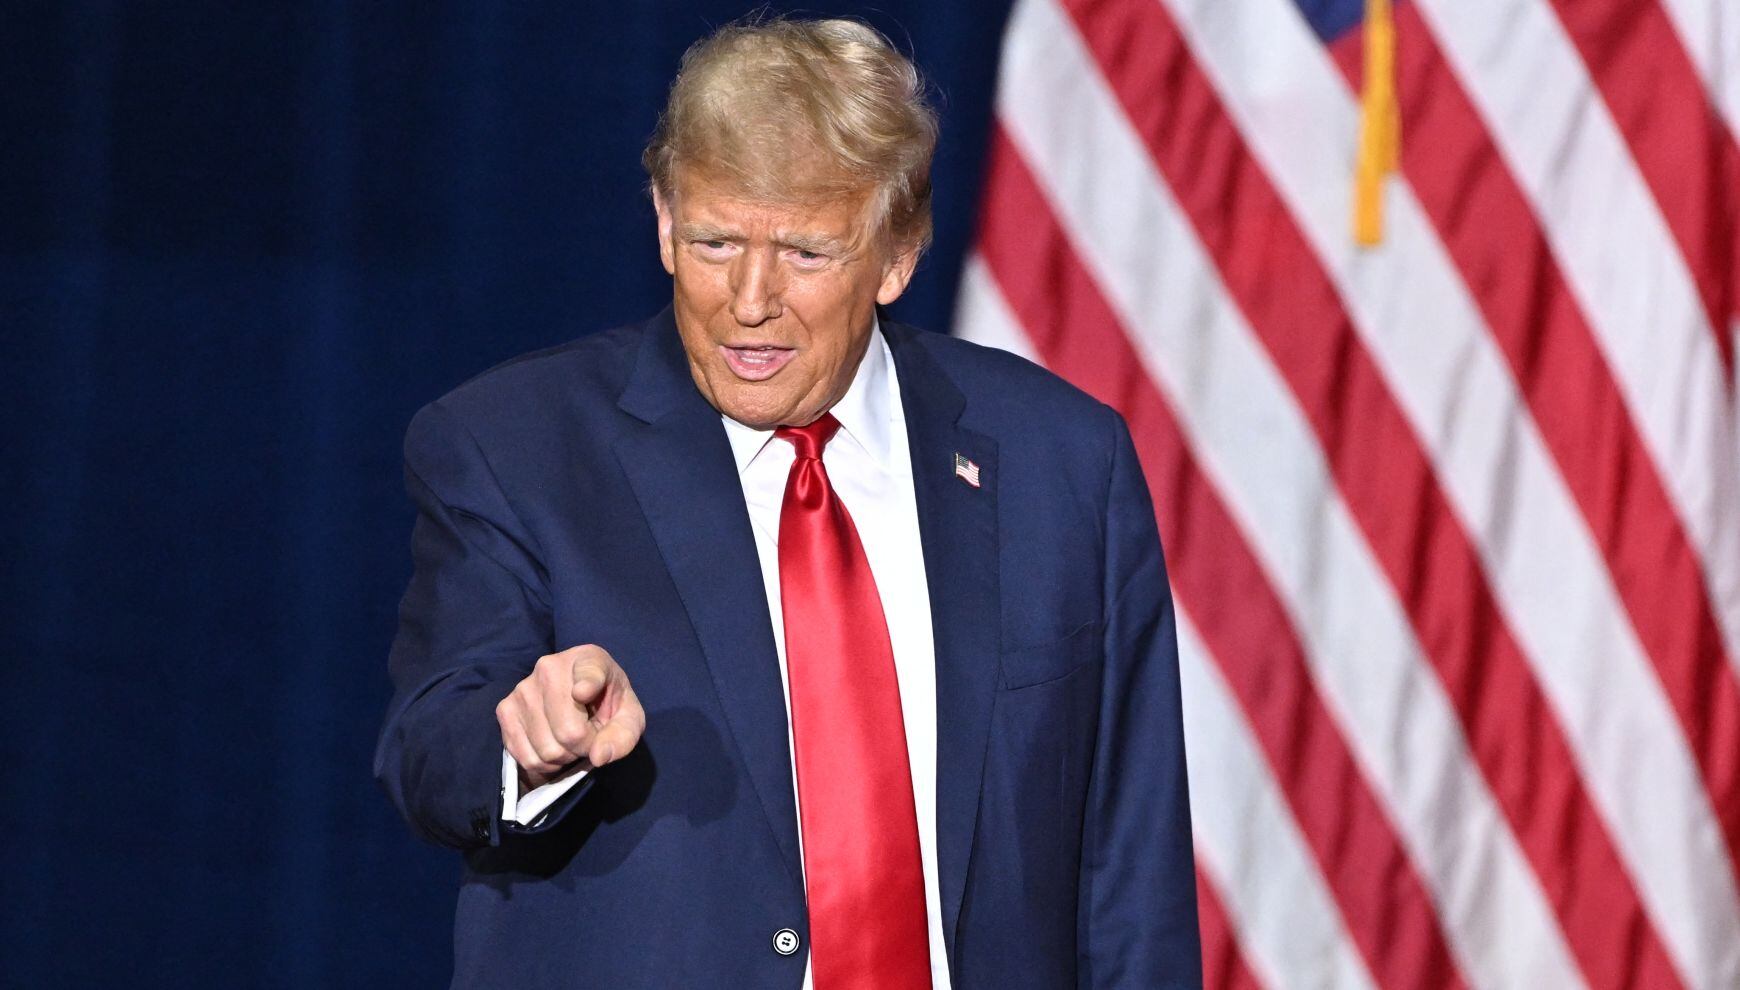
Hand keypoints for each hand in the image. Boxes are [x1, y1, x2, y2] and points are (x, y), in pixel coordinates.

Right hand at [496, 644, 644, 788]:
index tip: (583, 693)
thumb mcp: (629, 718)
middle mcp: (549, 667)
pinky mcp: (504, 709)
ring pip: (546, 750)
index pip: (588, 673)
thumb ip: (622, 736)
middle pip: (568, 732)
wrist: (580, 699)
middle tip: (588, 738)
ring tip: (570, 740)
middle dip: (583, 748)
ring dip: (563, 757)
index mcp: (589, 659)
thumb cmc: (608, 705)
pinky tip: (552, 746)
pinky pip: (525, 756)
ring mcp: (523, 688)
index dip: (587, 686)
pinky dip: (543, 764)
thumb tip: (598, 757)